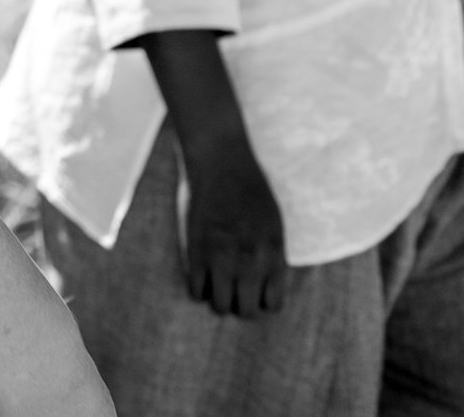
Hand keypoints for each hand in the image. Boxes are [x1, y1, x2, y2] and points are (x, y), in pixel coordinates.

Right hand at [181, 136, 288, 318]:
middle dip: (238, 302)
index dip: (260, 299)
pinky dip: (197, 285)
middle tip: (230, 286)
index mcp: (273, 255)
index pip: (273, 305)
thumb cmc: (248, 184)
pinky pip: (196, 291)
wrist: (220, 158)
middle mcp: (250, 262)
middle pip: (247, 311)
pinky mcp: (196, 251)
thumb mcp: (273, 220)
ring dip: (217, 298)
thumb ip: (271, 253)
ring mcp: (222, 258)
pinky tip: (198, 269)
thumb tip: (266, 280)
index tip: (251, 287)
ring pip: (221, 307)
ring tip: (212, 280)